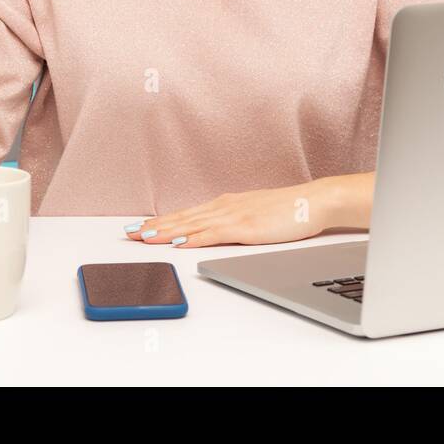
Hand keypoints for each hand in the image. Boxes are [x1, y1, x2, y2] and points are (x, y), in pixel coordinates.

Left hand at [124, 179, 351, 247]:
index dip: (161, 221)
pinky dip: (193, 237)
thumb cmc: (290, 210)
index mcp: (226, 204)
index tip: (140, 228)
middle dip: (154, 227)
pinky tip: (178, 242)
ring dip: (165, 231)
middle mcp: (224, 207)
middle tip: (129, 235)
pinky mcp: (245, 227)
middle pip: (182, 218)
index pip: (186, 214)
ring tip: (143, 238)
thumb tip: (216, 231)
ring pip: (192, 225)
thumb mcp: (256, 214)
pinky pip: (214, 234)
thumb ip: (235, 222)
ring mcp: (234, 216)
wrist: (314, 201)